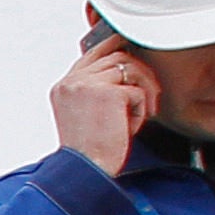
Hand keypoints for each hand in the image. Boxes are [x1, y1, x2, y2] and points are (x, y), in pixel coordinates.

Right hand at [53, 37, 158, 171]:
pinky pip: (137, 90)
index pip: (92, 53)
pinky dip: (141, 109)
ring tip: (144, 112)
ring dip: (145, 89)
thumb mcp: (85, 115)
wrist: (86, 170)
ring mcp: (87, 84)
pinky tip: (132, 127)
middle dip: (140, 73)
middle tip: (150, 95)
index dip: (114, 46)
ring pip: (130, 67)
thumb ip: (96, 91)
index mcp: (64, 87)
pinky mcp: (107, 93)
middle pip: (116, 56)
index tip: (130, 44)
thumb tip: (124, 73)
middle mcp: (72, 81)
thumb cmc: (89, 152)